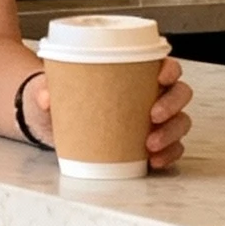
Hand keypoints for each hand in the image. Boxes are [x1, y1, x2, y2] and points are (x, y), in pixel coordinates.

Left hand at [22, 55, 192, 170]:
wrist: (52, 123)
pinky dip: (169, 154)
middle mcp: (149, 93)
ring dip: (171, 133)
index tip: (161, 77)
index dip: (170, 69)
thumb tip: (46, 97)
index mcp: (133, 73)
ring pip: (178, 121)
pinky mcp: (149, 141)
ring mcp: (152, 118)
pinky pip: (171, 147)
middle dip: (172, 105)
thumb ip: (45, 90)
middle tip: (153, 116)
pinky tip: (154, 160)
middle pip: (178, 93)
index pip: (163, 65)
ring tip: (150, 145)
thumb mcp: (48, 91)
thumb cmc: (59, 98)